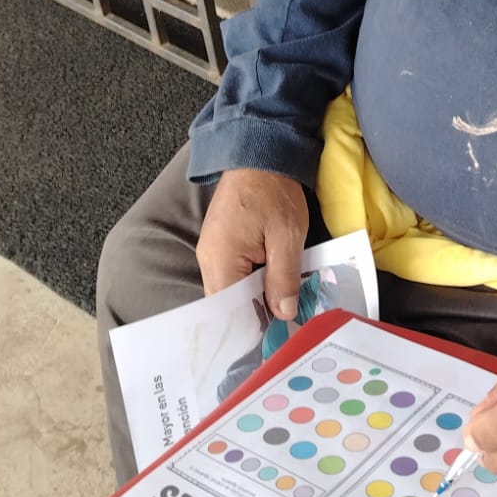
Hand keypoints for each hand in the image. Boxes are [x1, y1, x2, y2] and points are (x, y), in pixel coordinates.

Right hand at [196, 167, 308, 317]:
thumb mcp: (288, 236)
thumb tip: (284, 314)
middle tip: (282, 332)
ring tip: (280, 315)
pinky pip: (233, 277)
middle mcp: (209, 260)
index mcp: (221, 259)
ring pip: (230, 293)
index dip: (251, 329)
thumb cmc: (274, 192)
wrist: (259, 155)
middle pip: (227, 305)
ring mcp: (212, 252)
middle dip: (254, 318)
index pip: (228, 311)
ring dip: (253, 302)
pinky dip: (251, 287)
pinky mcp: (221, 246)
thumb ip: (284, 277)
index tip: (274, 341)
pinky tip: (272, 291)